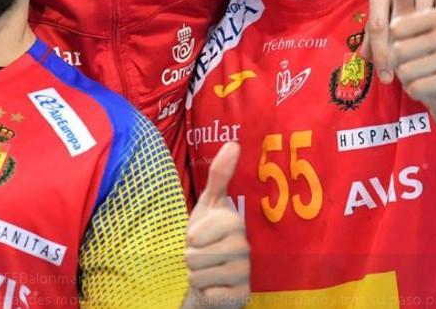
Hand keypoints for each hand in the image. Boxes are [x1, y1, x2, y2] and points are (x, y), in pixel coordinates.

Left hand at [185, 142, 247, 308]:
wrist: (211, 275)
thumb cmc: (206, 238)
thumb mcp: (208, 205)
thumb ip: (219, 175)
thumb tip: (233, 143)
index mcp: (235, 223)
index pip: (195, 236)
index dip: (190, 239)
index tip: (200, 237)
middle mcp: (245, 248)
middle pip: (195, 257)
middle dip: (191, 258)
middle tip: (203, 255)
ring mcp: (245, 274)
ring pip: (198, 276)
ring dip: (196, 276)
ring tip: (207, 270)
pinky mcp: (241, 296)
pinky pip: (209, 295)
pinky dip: (206, 293)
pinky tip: (215, 287)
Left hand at [362, 0, 435, 82]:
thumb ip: (375, 20)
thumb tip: (363, 54)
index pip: (377, 24)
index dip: (378, 52)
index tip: (381, 74)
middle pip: (396, 27)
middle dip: (394, 56)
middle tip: (393, 78)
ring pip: (421, 22)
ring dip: (418, 46)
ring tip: (415, 66)